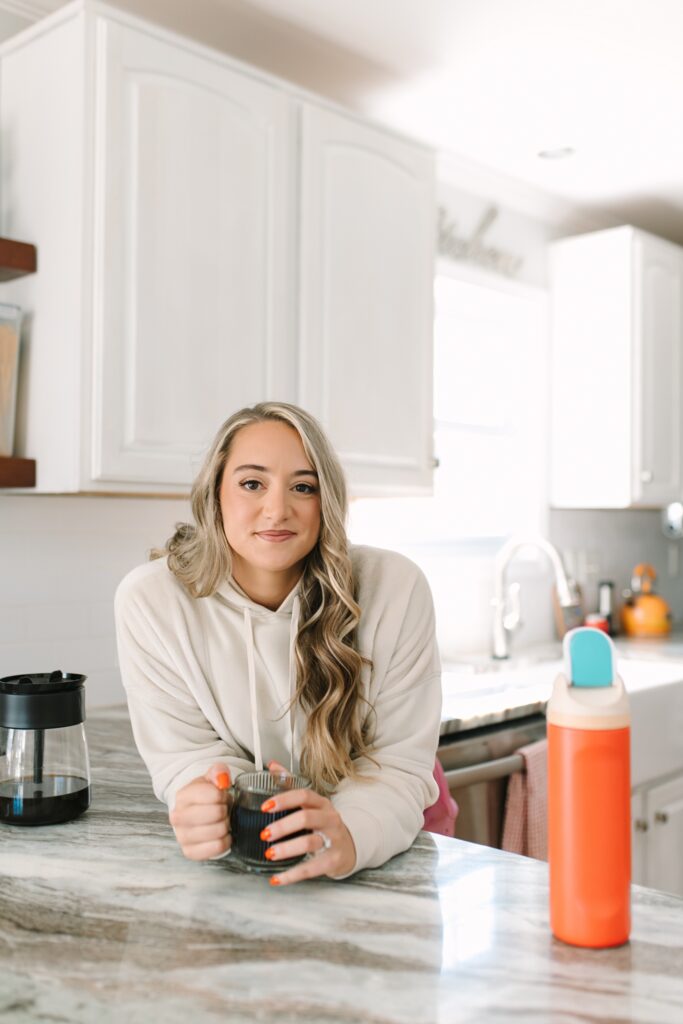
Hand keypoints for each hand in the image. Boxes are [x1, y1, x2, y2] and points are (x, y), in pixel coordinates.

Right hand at [169, 762, 231, 860]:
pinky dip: (225, 841)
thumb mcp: (211, 779)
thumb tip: (221, 777)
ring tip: (221, 822)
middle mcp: (178, 817)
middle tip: (222, 810)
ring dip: (225, 826)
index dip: (223, 795)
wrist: (195, 813)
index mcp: (183, 796)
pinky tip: (221, 835)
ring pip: (217, 832)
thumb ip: (218, 772)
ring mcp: (182, 836)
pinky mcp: (190, 852)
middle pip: (216, 814)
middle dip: (225, 811)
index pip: (213, 795)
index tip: (221, 796)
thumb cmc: (205, 797)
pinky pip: (216, 848)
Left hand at [262, 761, 355, 885]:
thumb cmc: (325, 823)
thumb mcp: (311, 803)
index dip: (284, 799)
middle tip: (264, 834)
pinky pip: (311, 868)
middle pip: (306, 818)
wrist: (351, 846)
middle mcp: (329, 819)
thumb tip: (272, 765)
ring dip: (287, 849)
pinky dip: (292, 875)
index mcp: (321, 803)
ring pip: (310, 843)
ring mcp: (333, 840)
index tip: (265, 807)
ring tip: (269, 854)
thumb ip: (291, 784)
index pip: (304, 795)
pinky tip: (276, 878)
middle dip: (283, 826)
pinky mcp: (333, 861)